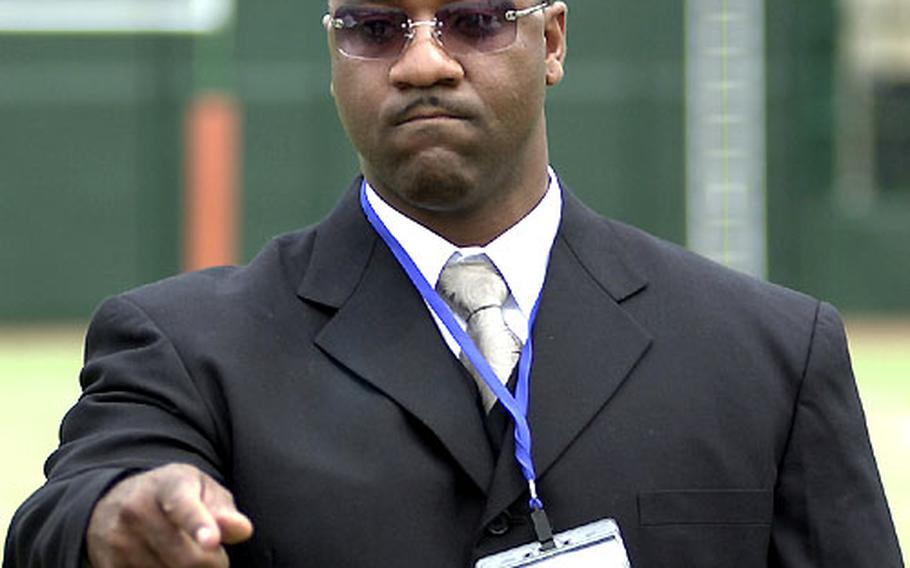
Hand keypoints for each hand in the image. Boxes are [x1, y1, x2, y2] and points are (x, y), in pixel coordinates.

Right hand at [86, 463, 253, 567]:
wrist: (115, 500)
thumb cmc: (175, 495)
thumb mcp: (202, 490)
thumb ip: (224, 511)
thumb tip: (243, 530)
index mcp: (168, 484)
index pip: (184, 507)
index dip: (198, 525)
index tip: (212, 540)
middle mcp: (138, 509)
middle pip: (188, 558)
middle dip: (213, 564)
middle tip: (213, 552)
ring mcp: (119, 540)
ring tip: (184, 553)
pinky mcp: (108, 566)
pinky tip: (164, 562)